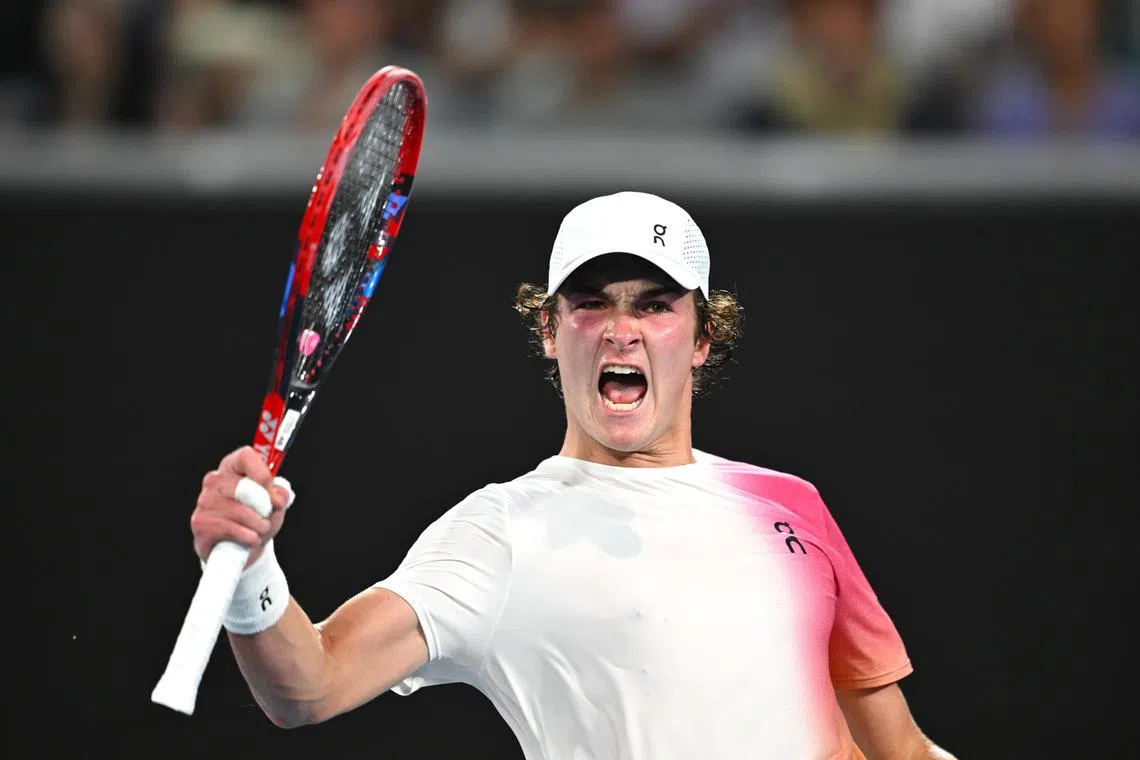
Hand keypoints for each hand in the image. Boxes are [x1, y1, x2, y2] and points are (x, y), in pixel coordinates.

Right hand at [191, 446, 294, 567]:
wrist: (238, 550)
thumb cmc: (256, 520)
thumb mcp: (274, 505)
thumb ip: (280, 494)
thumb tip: (278, 495)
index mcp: (233, 467)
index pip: (246, 456)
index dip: (263, 474)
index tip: (272, 493)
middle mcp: (215, 480)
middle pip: (248, 488)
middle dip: (265, 508)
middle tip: (267, 517)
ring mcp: (205, 501)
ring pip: (243, 512)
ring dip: (260, 526)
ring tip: (260, 531)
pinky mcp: (200, 523)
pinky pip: (233, 529)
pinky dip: (249, 538)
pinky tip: (250, 540)